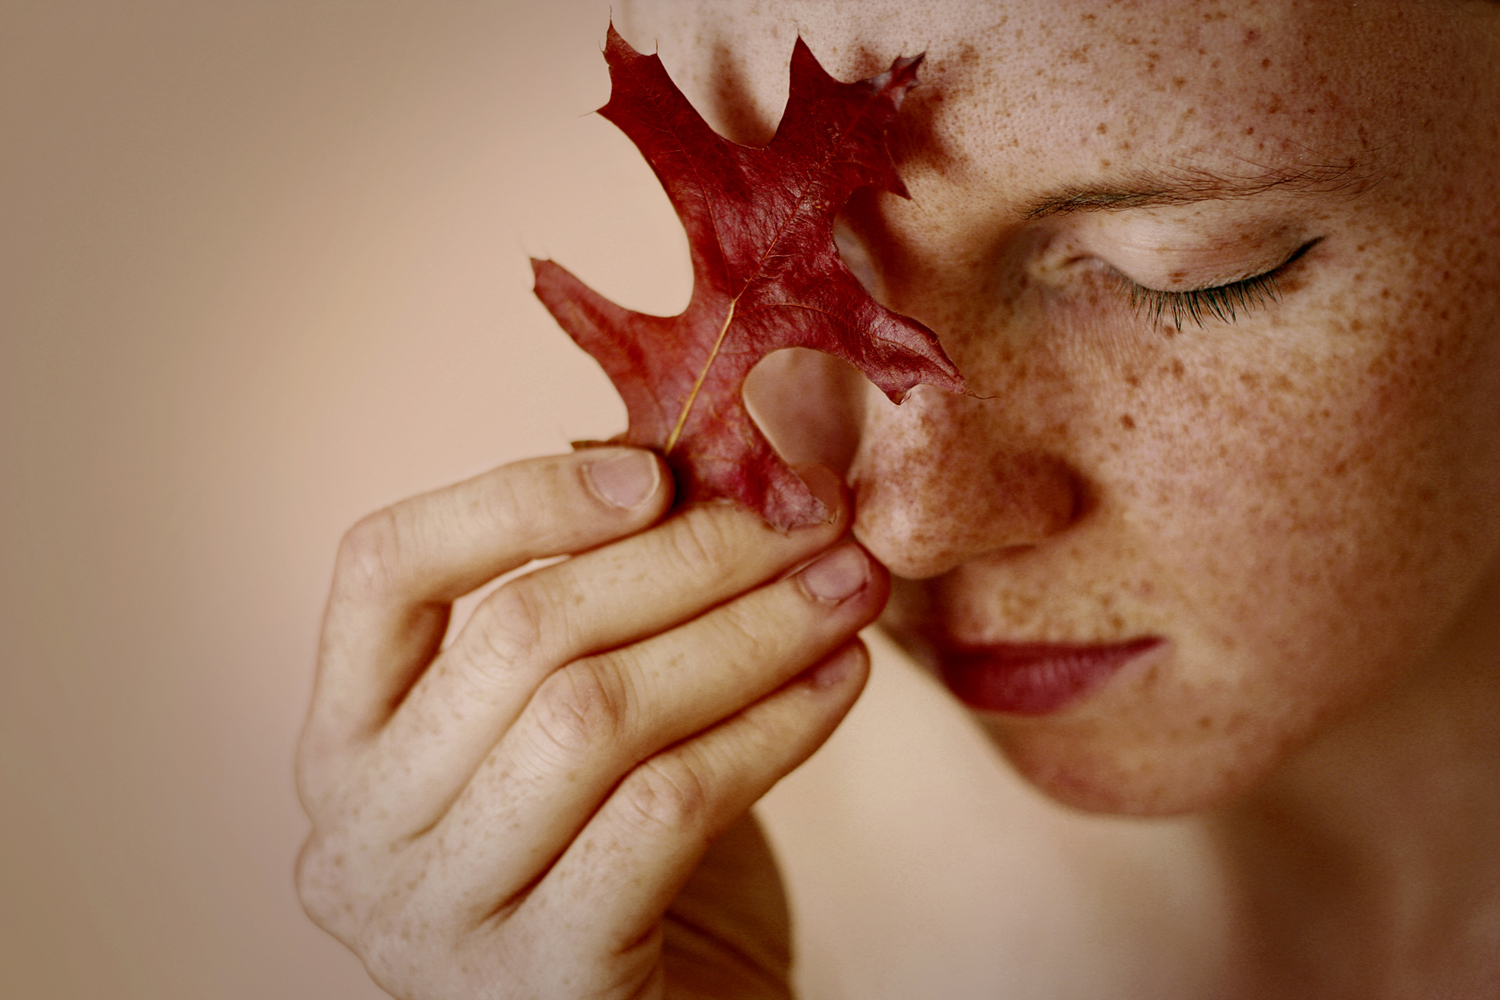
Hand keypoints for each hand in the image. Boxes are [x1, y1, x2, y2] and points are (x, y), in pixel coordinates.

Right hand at [295, 448, 884, 998]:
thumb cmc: (620, 860)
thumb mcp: (577, 724)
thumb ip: (593, 613)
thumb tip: (689, 469)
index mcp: (346, 737)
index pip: (383, 569)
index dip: (516, 499)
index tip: (654, 470)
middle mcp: (359, 829)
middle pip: (517, 634)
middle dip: (687, 556)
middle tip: (809, 514)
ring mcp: (435, 916)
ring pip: (595, 714)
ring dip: (746, 631)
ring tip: (845, 585)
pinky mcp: (538, 983)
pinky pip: (666, 808)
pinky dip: (769, 729)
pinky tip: (842, 680)